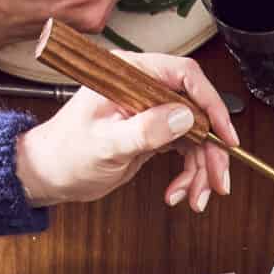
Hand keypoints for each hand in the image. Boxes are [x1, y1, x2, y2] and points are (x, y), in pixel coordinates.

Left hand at [15, 51, 236, 210]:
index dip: (211, 104)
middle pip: (197, 111)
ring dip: (202, 170)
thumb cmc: (65, 154)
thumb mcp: (105, 144)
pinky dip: (189, 174)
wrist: (49, 173)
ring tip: (194, 197)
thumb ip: (145, 129)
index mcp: (128, 75)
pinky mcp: (154, 132)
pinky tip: (179, 192)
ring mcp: (151, 111)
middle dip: (210, 151)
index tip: (225, 136)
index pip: (183, 76)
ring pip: (196, 135)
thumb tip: (183, 116)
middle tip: (217, 181)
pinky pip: (186, 150)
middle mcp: (143, 88)